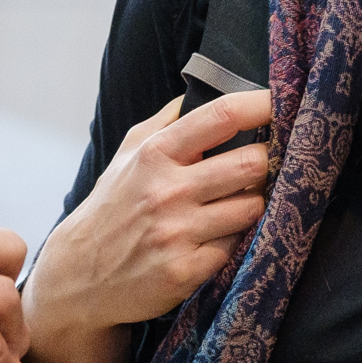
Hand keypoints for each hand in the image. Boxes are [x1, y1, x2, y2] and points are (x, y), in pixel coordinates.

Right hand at [22, 90, 274, 362]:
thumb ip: (166, 120)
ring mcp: (177, 233)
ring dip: (254, 204)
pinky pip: (237, 246)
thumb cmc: (112, 207)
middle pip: (252, 164)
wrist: (77, 276)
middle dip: (267, 163)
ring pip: (252, 207)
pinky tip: (219, 237)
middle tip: (267, 166)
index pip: (223, 116)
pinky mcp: (185, 271)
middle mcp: (167, 191)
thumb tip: (203, 87)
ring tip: (238, 204)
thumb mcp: (127, 154)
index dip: (263, 105)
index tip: (284, 103)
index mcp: (155, 154)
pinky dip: (235, 240)